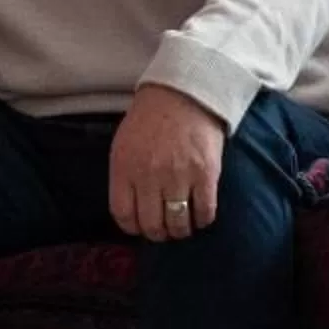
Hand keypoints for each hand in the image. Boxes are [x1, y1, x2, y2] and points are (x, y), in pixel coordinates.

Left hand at [110, 84, 225, 241]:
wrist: (183, 94)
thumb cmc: (150, 120)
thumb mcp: (123, 145)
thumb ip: (124, 177)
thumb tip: (131, 211)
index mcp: (124, 168)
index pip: (123, 214)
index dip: (133, 228)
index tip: (141, 227)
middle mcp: (148, 176)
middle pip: (152, 225)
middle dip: (158, 234)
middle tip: (164, 230)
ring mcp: (178, 176)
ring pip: (178, 224)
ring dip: (180, 231)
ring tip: (182, 225)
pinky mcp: (206, 174)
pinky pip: (204, 212)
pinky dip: (202, 220)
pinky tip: (200, 215)